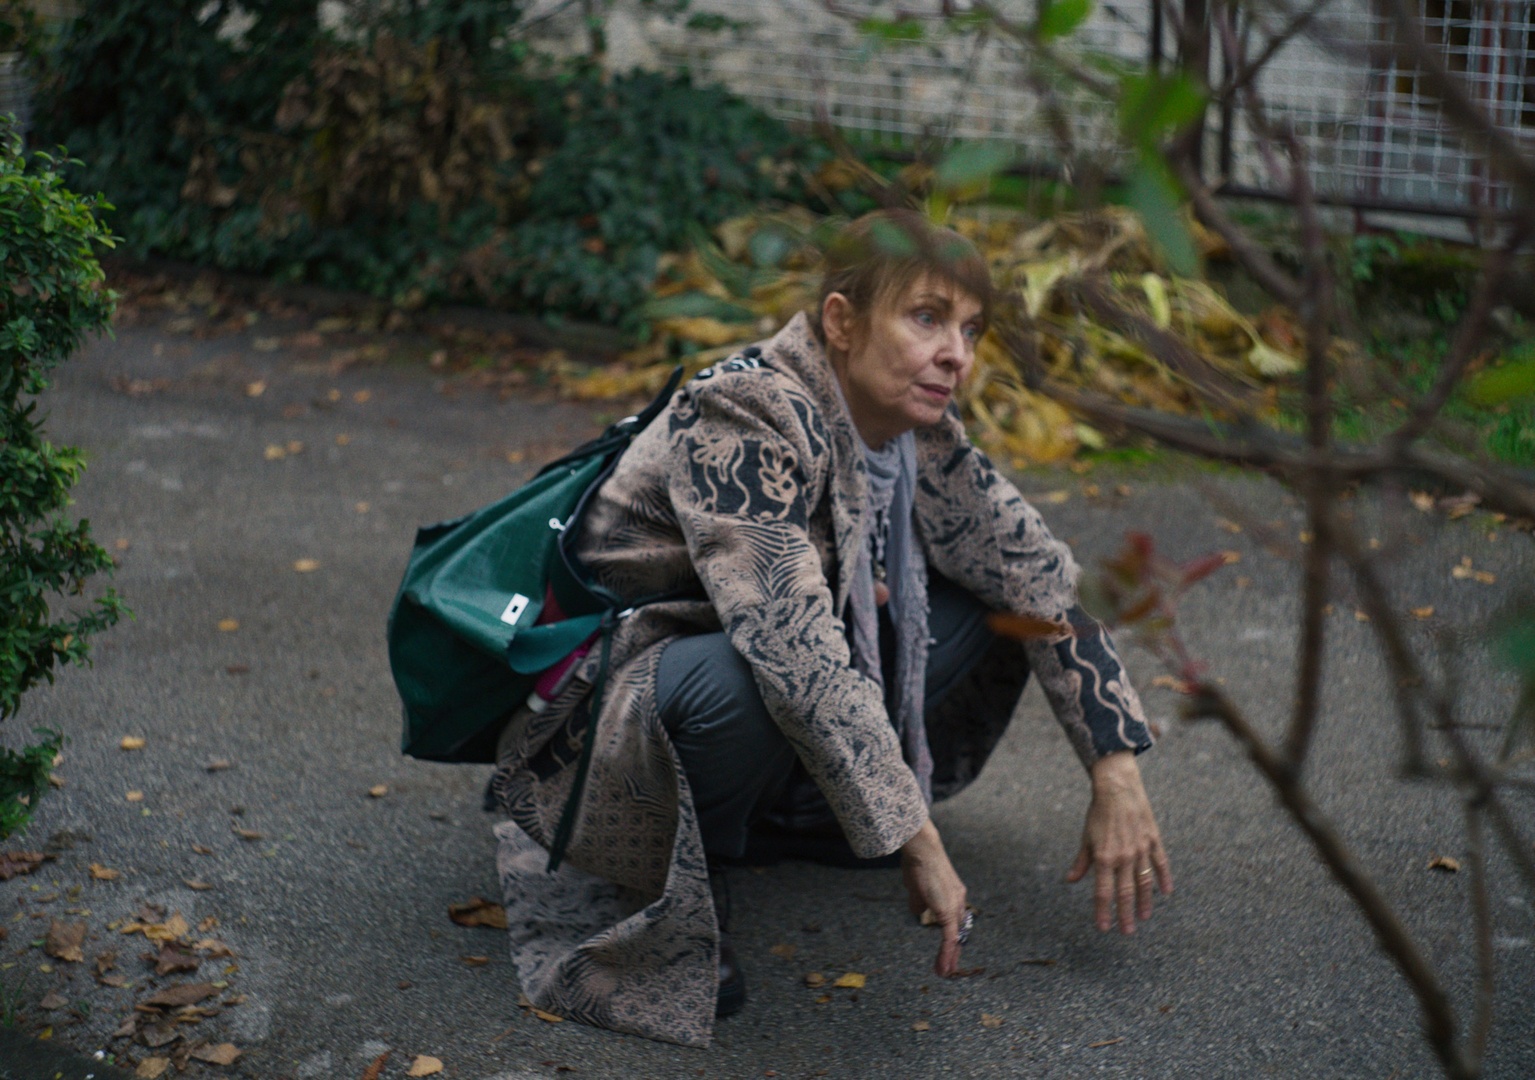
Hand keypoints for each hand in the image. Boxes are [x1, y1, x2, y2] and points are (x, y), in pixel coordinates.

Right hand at [901, 819, 966, 975]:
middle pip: (958, 932)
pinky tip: (943, 966)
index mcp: (953, 895)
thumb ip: (919, 901)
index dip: (951, 936)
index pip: (954, 920)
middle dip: (954, 951)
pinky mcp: (948, 912)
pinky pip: (949, 938)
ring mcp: (955, 906)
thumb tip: (919, 911)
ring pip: (955, 938)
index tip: (948, 949)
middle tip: (950, 968)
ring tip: (944, 972)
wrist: (923, 851)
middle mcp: (958, 901)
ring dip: (949, 957)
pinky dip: (946, 954)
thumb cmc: (917, 864)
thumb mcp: (916, 888)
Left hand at [1065, 751, 1172, 933]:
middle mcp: (1123, 857)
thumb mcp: (1086, 837)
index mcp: (1104, 857)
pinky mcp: (1153, 840)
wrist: (1117, 788)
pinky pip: (1161, 863)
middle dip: (1125, 915)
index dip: (1103, 911)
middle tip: (1127, 932)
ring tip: (1143, 918)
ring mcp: (1140, 849)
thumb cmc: (1098, 813)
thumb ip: (1081, 862)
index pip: (1103, 892)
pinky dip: (1164, 878)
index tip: (1104, 928)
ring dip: (1144, 902)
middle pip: (1125, 893)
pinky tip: (1165, 892)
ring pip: (1144, 882)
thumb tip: (1070, 880)